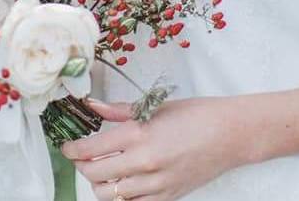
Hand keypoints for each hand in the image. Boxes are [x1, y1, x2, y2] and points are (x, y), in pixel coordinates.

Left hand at [62, 97, 248, 200]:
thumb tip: (93, 106)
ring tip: (103, 172)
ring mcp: (156, 183)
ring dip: (100, 184)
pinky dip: (122, 198)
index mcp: (139, 134)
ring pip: (110, 195)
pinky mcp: (168, 197)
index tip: (68, 147)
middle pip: (95, 174)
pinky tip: (123, 185)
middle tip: (83, 158)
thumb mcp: (155, 107)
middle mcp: (144, 162)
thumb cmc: (197, 115)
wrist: (230, 134)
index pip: (90, 149)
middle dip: (82, 166)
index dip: (73, 149)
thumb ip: (120, 110)